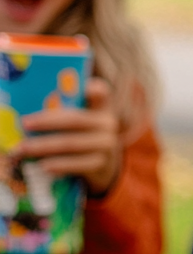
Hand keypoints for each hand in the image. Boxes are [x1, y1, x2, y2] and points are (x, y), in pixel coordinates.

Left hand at [18, 78, 121, 195]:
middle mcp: (107, 123)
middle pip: (76, 120)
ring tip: (24, 148)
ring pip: (72, 143)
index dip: (95, 90)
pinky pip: (77, 164)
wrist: (102, 158)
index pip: (101, 93)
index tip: (86, 88)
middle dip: (48, 122)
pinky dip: (59, 165)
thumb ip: (65, 113)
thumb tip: (32, 117)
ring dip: (45, 146)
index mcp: (102, 107)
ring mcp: (106, 144)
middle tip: (25, 123)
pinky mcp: (100, 163)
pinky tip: (43, 165)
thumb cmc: (82, 132)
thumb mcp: (81, 118)